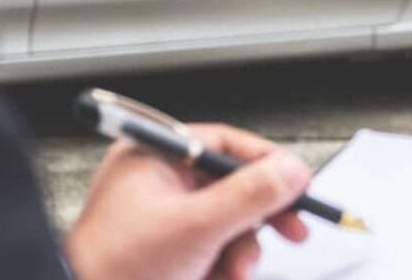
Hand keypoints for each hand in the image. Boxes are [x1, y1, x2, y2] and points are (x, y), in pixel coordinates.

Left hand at [66, 124, 310, 279]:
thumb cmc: (112, 268)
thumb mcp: (195, 226)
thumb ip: (250, 196)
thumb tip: (292, 171)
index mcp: (154, 158)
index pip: (226, 145)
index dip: (267, 164)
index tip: (298, 184)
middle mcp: (159, 183)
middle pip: (233, 187)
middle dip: (258, 219)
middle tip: (293, 230)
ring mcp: (163, 220)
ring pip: (229, 224)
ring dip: (242, 251)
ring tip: (235, 272)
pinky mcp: (168, 253)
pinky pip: (214, 250)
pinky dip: (224, 267)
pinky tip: (218, 279)